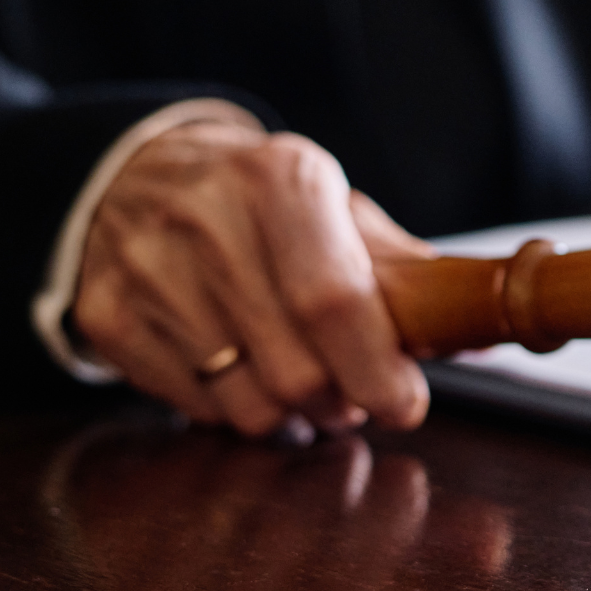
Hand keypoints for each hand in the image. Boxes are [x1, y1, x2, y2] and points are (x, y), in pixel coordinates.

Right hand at [72, 122, 434, 435]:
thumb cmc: (260, 205)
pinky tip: (240, 372)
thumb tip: (482, 335)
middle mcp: (207, 216)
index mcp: (281, 179)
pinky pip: (194, 407)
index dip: (377, 368)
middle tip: (350, 398)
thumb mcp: (333, 209)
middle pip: (296, 367)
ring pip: (246, 401)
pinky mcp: (108, 314)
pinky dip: (231, 409)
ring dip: (290, 415)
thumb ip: (405, 272)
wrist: (136, 174)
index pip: (334, 299)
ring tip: (300, 385)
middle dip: (340, 402)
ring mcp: (147, 267)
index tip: (404, 404)